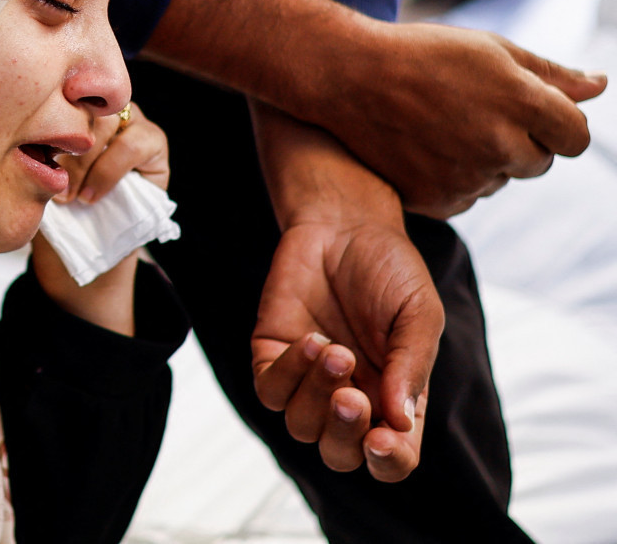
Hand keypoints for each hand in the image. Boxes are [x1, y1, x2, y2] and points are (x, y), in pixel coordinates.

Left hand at [32, 102, 169, 333]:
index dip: (46, 117)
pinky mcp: (154, 143)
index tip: (32, 148)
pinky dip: (108, 171)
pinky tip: (91, 196)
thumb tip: (15, 131)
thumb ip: (32, 147)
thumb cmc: (56, 202)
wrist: (83, 243)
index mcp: (73, 105)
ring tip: (71, 194)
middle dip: (65, 144)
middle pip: (83, 104)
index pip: (60, 90)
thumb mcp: (36, 172)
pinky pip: (133, 144)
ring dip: (84, 161)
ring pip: (107, 121)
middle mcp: (103, 106)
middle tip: (51, 179)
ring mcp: (130, 120)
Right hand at [141, 0, 605, 217]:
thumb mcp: (488, 49)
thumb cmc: (419, 54)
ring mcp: (465, 176)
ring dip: (482, 162)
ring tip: (439, 126)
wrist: (344, 76)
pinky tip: (421, 148)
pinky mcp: (434, 200)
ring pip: (498, 182)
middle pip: (538, 163)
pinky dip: (450, 180)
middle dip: (516, 142)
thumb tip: (599, 86)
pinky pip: (464, 199)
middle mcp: (498, 144)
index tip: (524, 110)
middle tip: (470, 113)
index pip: (575, 136)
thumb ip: (550, 73)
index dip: (555, 123)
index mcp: (521, 102)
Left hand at [252, 219, 440, 480]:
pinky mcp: (273, 358)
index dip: (387, 463)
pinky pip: (270, 391)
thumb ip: (411, 365)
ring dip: (316, 394)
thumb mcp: (418, 313)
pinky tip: (311, 339)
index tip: (382, 439)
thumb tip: (399, 423)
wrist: (344, 224)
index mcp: (394, 401)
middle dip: (344, 433)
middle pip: (339, 454)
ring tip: (335, 349)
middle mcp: (351, 399)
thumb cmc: (389, 270)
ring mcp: (308, 382)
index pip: (391, 459)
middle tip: (352, 395)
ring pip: (300, 426)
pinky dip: (288, 374)